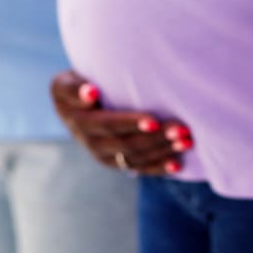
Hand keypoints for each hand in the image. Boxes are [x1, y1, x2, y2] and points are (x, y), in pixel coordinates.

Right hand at [50, 70, 192, 176]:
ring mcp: (105, 157)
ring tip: (187, 141)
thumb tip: (91, 93)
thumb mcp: (65, 83)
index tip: (153, 120)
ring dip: (163, 151)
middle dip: (156, 138)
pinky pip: (139, 168)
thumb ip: (74, 88)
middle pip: (127, 144)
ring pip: (136, 158)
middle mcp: (91, 144)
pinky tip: (178, 164)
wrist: (73, 107)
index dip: (130, 123)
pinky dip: (159, 168)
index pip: (108, 125)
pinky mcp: (117, 164)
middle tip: (182, 129)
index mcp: (79, 123)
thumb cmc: (75, 86)